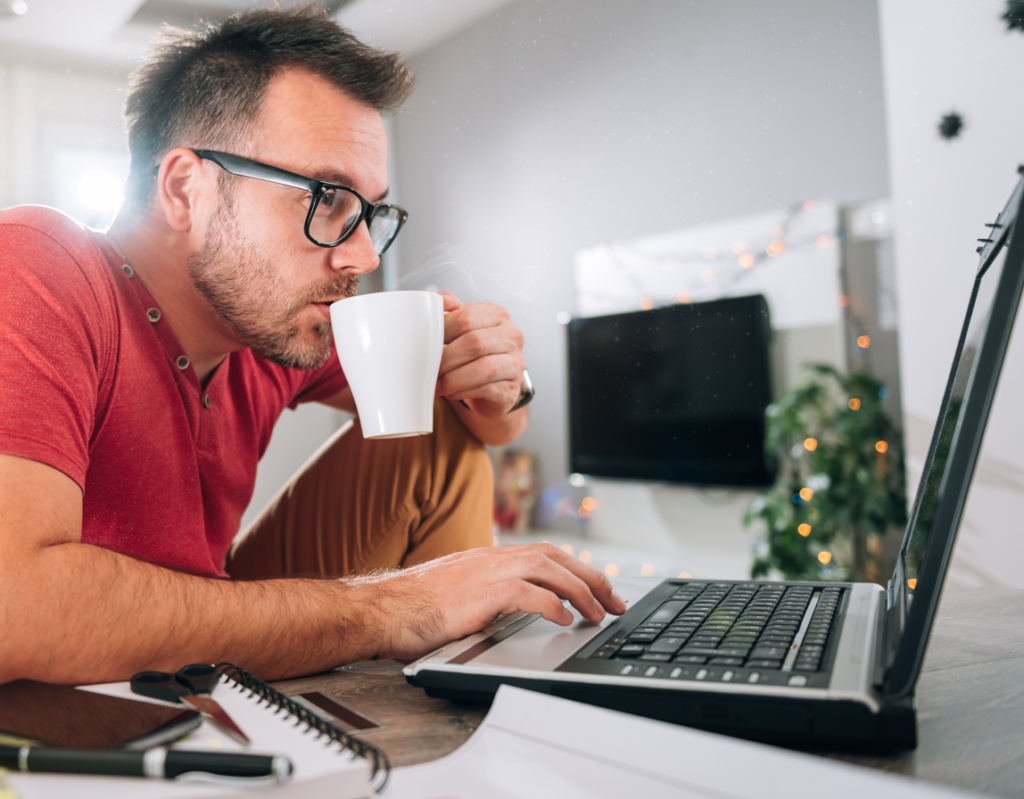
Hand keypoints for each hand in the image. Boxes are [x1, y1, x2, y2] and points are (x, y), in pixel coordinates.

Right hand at [355, 544, 627, 660]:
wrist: (380, 609)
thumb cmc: (412, 608)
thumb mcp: (459, 594)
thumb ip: (487, 593)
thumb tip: (516, 608)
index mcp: (488, 557)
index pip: (545, 553)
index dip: (577, 568)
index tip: (598, 588)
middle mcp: (491, 558)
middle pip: (555, 557)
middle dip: (591, 577)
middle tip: (615, 601)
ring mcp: (485, 572)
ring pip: (548, 569)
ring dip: (580, 591)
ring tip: (598, 614)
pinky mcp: (479, 594)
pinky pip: (526, 593)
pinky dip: (551, 604)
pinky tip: (564, 619)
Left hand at [436, 291, 524, 416]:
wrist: (493, 386)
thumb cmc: (474, 354)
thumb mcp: (463, 329)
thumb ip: (450, 311)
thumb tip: (438, 300)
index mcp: (497, 315)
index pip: (466, 317)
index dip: (442, 332)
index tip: (425, 344)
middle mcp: (511, 336)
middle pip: (475, 342)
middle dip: (446, 357)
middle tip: (428, 367)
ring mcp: (516, 363)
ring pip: (484, 368)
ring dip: (454, 378)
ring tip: (438, 383)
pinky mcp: (512, 388)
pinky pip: (487, 389)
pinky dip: (463, 391)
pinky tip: (451, 392)